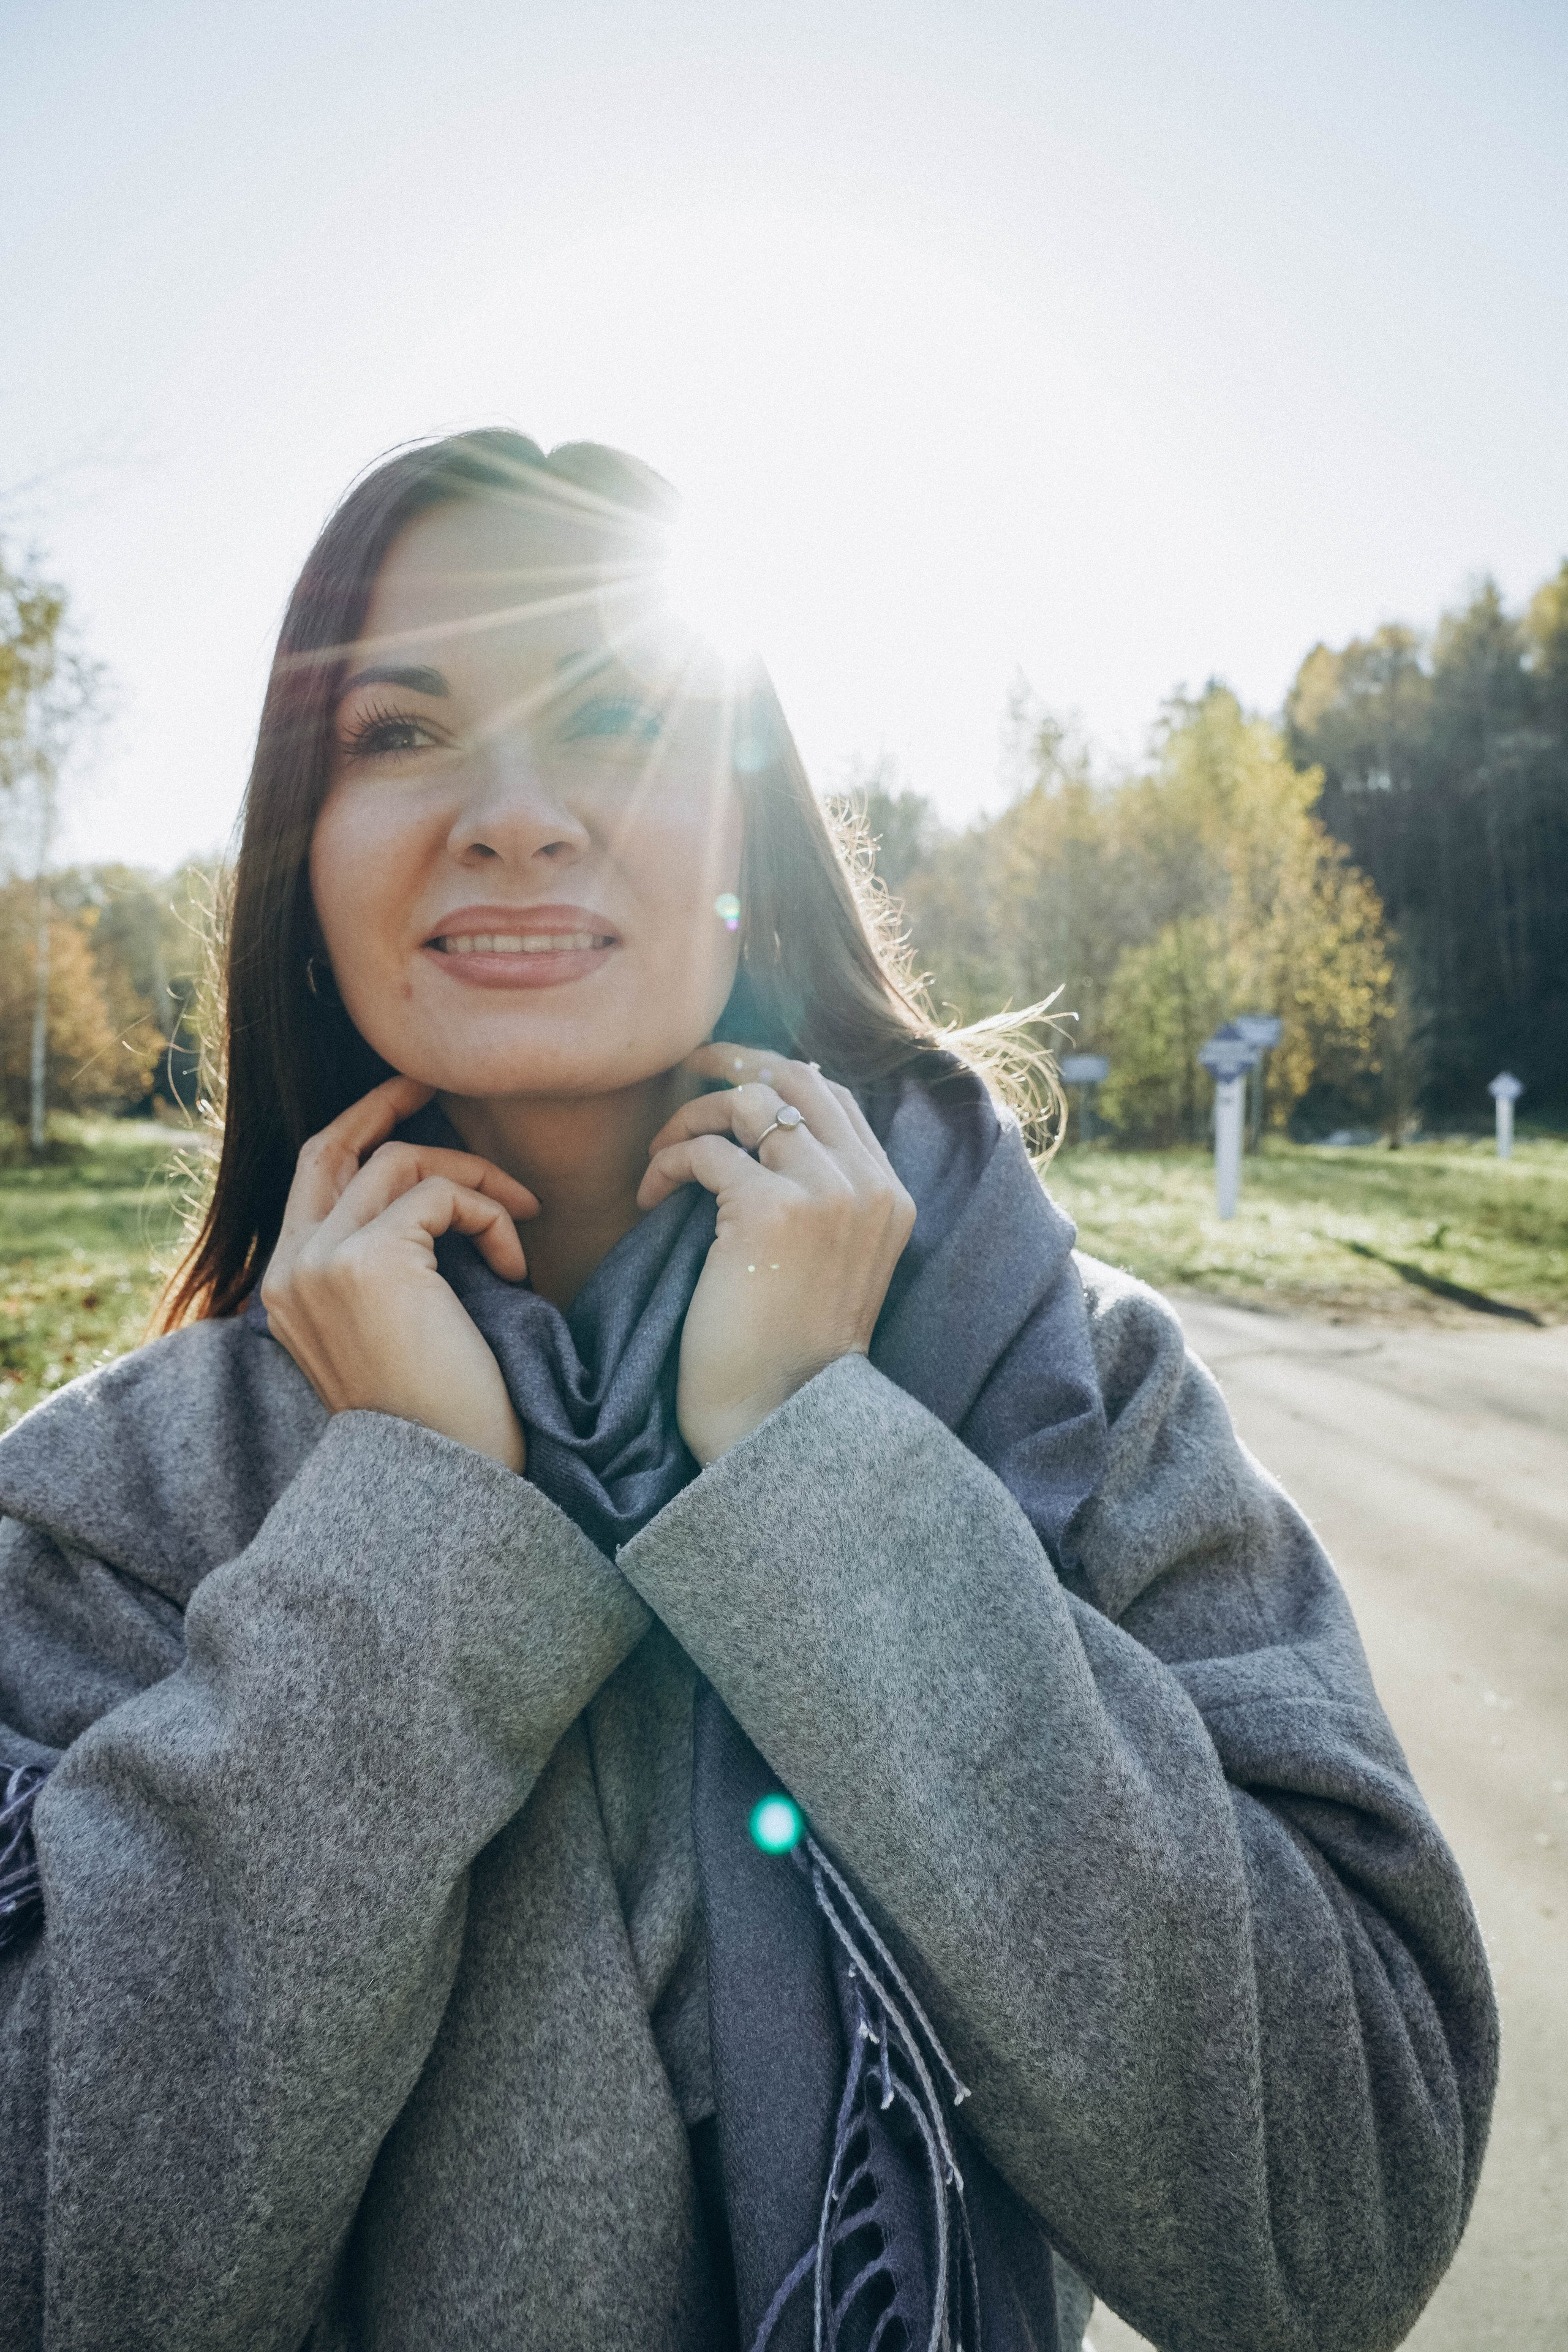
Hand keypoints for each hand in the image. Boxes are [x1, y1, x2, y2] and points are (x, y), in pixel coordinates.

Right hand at [260, 1077, 538, 1471]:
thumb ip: (387, 1264)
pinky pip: (439, 1196)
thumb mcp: (399, 1326)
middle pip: (335, 1149)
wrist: (450, 1478)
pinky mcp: (367, 1261)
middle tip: (435, 1085)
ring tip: (522, 1219)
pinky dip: (491, 1215)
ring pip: (399, 1164)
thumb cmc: (443, 1414)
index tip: (408, 1103)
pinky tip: (517, 1270)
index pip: (314, 1177)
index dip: (358, 1129)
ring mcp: (320, 1262)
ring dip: (474, 1180)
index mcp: (289, 1287)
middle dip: (386, 1104)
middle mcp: (290, 1269)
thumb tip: (431, 1201)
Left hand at [638, 1045, 915, 1464]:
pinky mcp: (769, 1210)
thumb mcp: (827, 1260)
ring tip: (662, 1152)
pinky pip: (706, 1149)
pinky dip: (668, 1161)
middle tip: (689, 1067)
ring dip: (693, 1116)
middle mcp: (868, 1185)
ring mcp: (824, 1193)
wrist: (777, 1416)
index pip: (836, 1099)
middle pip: (800, 1080)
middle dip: (738, 1060)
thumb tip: (769, 1120)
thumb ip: (818, 1194)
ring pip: (750, 1104)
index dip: (779, 1074)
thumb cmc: (787, 1349)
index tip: (732, 1074)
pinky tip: (649, 1195)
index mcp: (890, 1196)